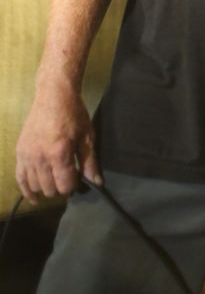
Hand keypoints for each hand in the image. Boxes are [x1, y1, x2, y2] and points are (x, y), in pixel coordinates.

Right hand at [15, 83, 99, 203]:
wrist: (53, 95)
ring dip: (46, 187)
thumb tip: (97, 182)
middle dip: (61, 186)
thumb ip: (90, 161)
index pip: (64, 185)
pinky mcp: (19, 152)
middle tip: (67, 176)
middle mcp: (40, 158)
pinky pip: (20, 178)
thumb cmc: (73, 114)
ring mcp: (27, 155)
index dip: (73, 185)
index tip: (78, 177)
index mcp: (59, 153)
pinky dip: (26, 190)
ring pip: (35, 186)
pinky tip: (34, 197)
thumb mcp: (87, 136)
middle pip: (50, 188)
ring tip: (55, 178)